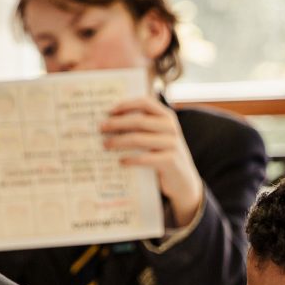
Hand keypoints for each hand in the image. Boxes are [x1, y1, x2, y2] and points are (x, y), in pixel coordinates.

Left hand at [101, 96, 203, 227]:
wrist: (183, 181)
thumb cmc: (163, 156)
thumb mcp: (158, 138)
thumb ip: (142, 127)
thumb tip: (111, 120)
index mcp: (167, 117)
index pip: (145, 102)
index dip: (126, 104)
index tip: (108, 110)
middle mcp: (171, 127)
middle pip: (139, 121)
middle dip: (116, 123)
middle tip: (100, 128)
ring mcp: (172, 144)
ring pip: (139, 139)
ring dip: (118, 141)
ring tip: (105, 145)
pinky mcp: (170, 161)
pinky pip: (144, 158)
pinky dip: (130, 159)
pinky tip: (120, 162)